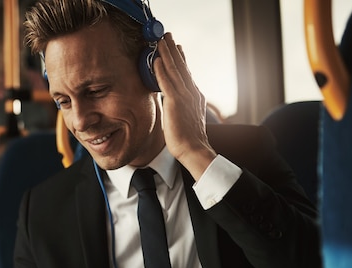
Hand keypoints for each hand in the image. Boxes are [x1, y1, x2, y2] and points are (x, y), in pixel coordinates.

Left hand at [153, 32, 216, 179]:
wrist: (194, 149)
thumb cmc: (189, 138)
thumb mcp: (187, 117)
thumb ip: (182, 107)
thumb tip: (175, 103)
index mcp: (195, 96)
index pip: (186, 73)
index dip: (180, 59)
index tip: (175, 47)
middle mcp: (191, 92)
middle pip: (181, 66)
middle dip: (172, 50)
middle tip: (166, 35)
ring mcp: (184, 96)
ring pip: (174, 70)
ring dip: (166, 54)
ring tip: (160, 41)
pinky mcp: (176, 102)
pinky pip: (167, 82)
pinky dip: (162, 70)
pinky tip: (157, 59)